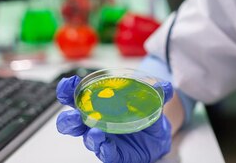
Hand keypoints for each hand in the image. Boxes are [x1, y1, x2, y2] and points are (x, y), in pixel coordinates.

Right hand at [55, 75, 172, 162]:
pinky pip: (104, 152)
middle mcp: (94, 122)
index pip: (76, 97)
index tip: (70, 83)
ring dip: (88, 136)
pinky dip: (104, 148)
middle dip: (68, 119)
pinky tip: (106, 144)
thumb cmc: (144, 111)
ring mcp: (102, 138)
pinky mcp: (112, 153)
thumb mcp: (152, 98)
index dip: (68, 90)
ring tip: (94, 133)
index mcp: (97, 104)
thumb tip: (167, 87)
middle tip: (73, 115)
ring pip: (86, 139)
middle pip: (72, 122)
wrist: (157, 134)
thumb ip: (159, 91)